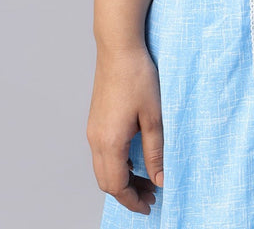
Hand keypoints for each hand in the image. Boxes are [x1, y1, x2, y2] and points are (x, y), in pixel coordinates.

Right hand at [87, 45, 163, 214]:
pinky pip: (101, 153)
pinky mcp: (96, 120)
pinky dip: (116, 164)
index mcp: (110, 142)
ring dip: (122, 178)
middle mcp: (96, 139)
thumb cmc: (138, 76)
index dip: (132, 200)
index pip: (116, 186)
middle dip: (128, 193)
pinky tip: (134, 158)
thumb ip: (156, 151)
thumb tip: (159, 179)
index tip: (149, 205)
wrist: (119, 48)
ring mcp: (93, 129)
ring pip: (103, 168)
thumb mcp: (153, 116)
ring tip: (146, 178)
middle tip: (151, 194)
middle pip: (107, 181)